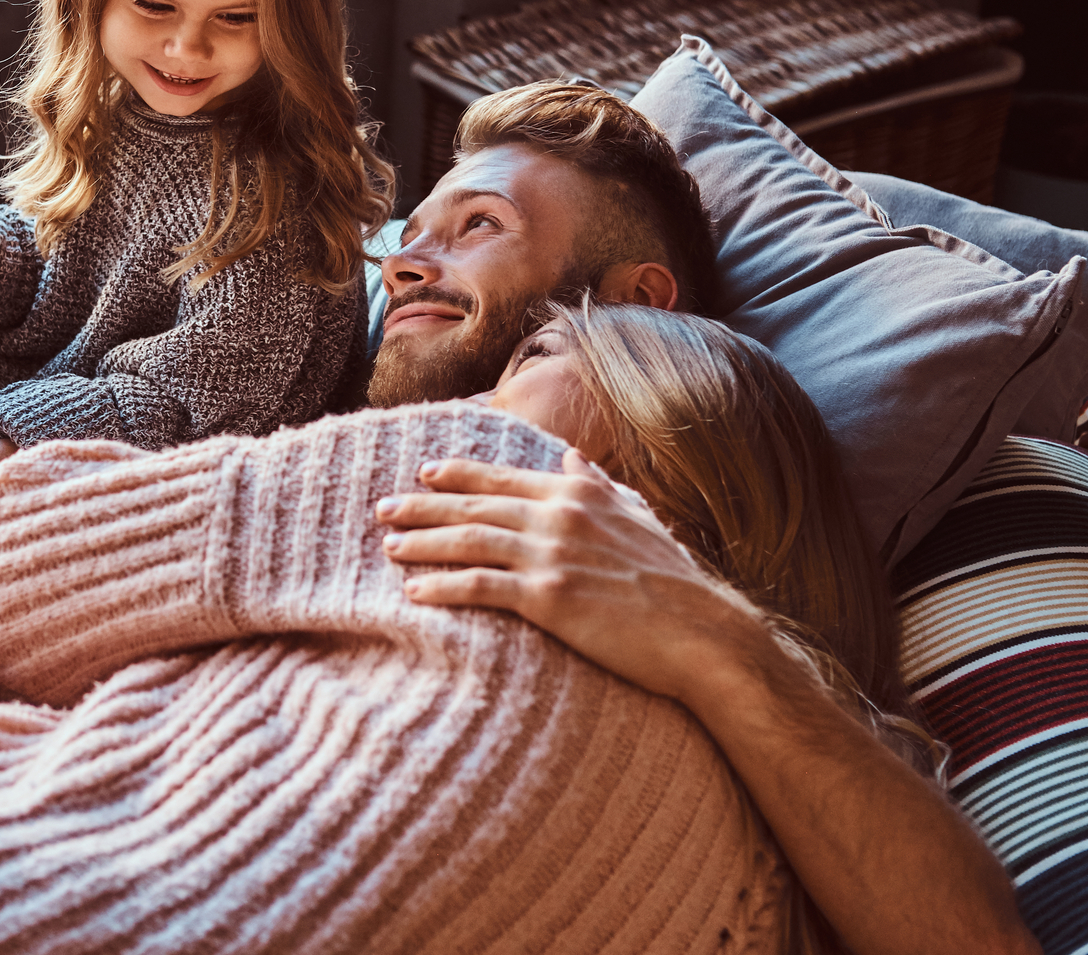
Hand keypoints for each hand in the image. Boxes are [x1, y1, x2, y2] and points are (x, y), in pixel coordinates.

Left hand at [376, 449, 757, 704]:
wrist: (703, 631)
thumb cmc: (674, 580)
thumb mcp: (637, 517)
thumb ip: (598, 486)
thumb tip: (571, 456)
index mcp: (577, 493)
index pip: (503, 477)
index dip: (458, 474)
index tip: (423, 474)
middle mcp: (559, 515)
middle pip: (474, 505)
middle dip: (423, 506)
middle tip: (384, 509)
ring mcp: (552, 555)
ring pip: (469, 541)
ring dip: (423, 544)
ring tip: (389, 547)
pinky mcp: (548, 598)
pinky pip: (481, 588)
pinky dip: (443, 587)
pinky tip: (414, 593)